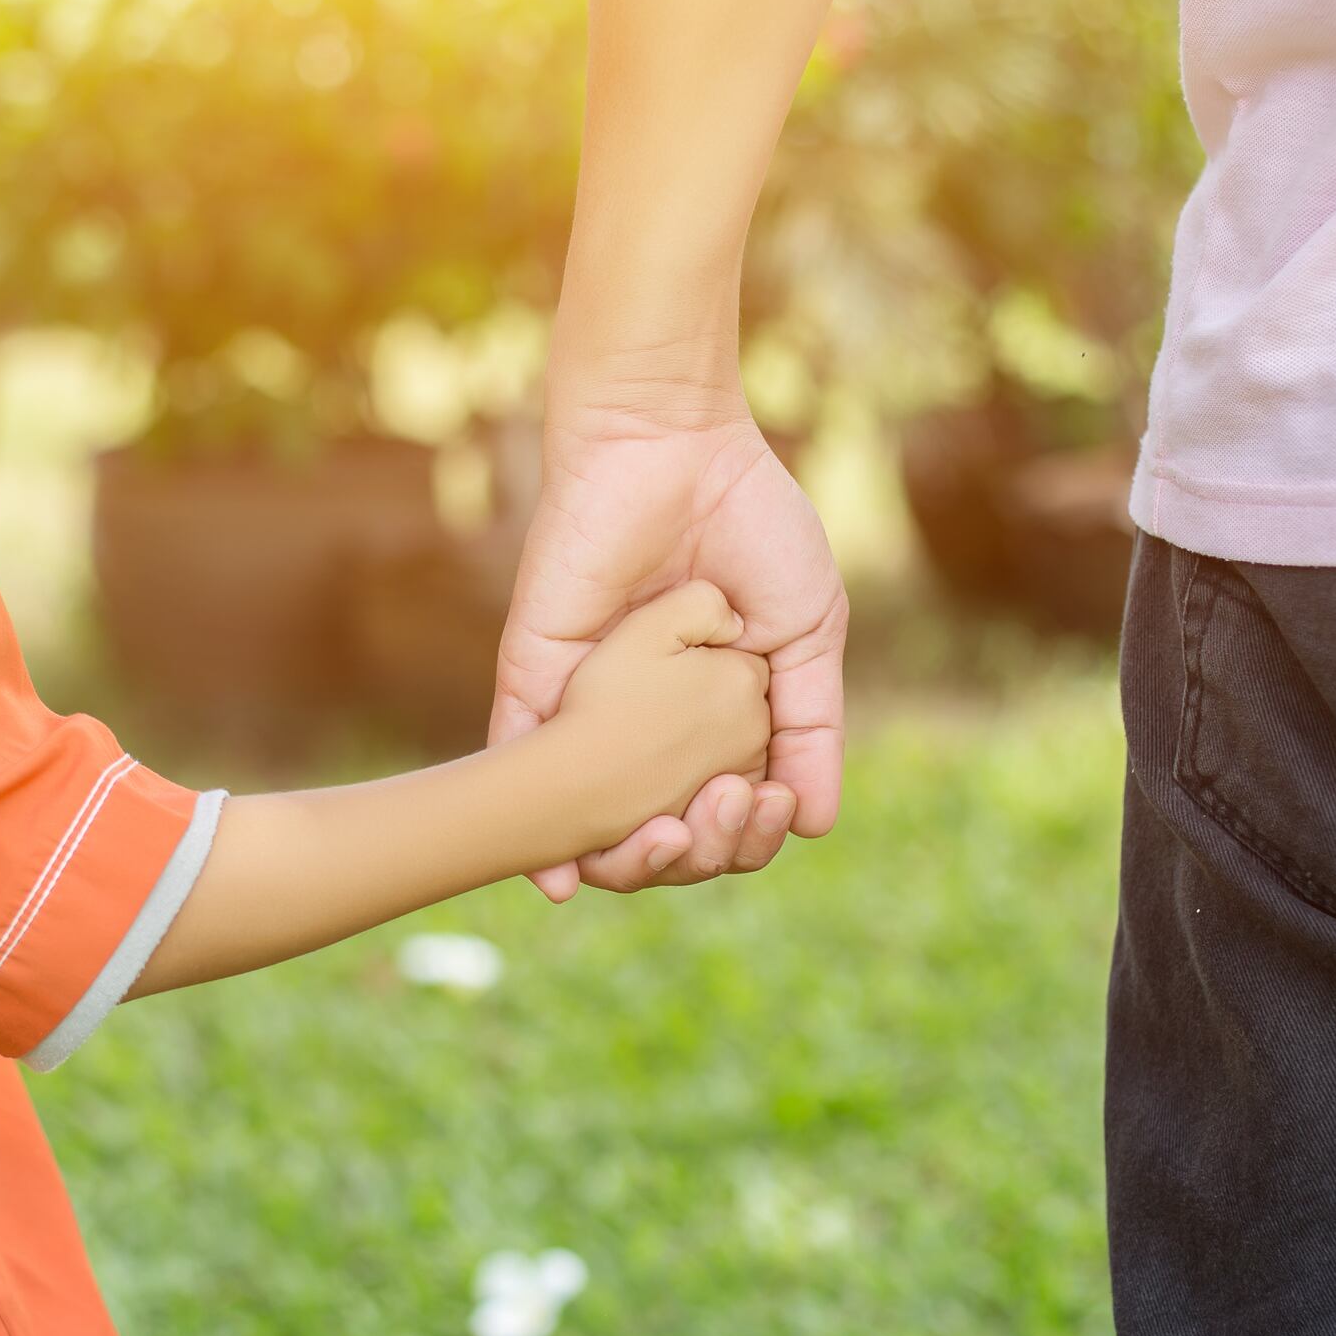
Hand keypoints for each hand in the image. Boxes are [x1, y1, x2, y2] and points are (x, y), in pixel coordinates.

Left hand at [492, 398, 847, 899]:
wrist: (678, 448)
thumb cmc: (752, 526)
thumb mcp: (808, 634)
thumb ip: (812, 726)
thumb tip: (815, 826)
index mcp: (713, 718)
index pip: (727, 813)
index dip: (749, 835)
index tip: (775, 808)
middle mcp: (648, 725)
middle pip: (664, 832)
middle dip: (698, 852)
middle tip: (729, 815)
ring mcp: (590, 707)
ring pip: (596, 819)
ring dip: (631, 859)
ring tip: (668, 841)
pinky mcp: (536, 679)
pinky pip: (521, 765)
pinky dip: (536, 837)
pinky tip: (560, 887)